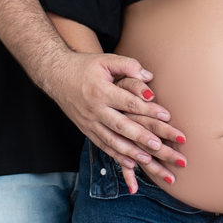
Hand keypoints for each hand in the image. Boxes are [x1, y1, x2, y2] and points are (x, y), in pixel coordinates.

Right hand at [49, 54, 186, 194]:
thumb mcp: (105, 60)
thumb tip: (149, 76)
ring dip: (130, 151)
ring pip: (112, 140)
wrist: (56, 76)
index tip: (166, 116)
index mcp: (101, 91)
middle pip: (121, 126)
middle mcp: (94, 110)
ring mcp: (89, 122)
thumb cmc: (84, 66)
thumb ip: (127, 65)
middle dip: (141, 137)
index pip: (128, 102)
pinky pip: (102, 145)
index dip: (148, 109)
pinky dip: (116, 155)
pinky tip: (130, 163)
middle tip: (159, 146)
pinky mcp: (86, 130)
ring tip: (148, 159)